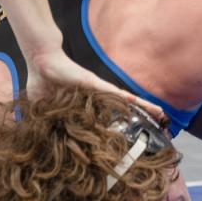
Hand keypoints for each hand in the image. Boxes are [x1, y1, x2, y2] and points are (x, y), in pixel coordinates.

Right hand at [25, 46, 165, 120]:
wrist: (41, 60)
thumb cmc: (44, 80)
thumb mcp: (46, 108)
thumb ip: (49, 121)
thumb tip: (43, 140)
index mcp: (89, 101)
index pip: (111, 114)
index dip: (124, 122)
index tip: (137, 133)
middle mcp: (98, 94)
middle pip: (124, 106)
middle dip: (142, 114)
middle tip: (161, 123)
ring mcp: (97, 87)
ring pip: (125, 99)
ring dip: (142, 105)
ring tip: (160, 113)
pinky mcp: (93, 81)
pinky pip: (112, 91)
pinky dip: (126, 97)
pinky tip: (139, 102)